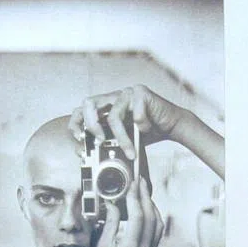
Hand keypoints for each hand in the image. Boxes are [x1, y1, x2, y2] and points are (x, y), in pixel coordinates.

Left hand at [68, 85, 186, 159]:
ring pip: (114, 115)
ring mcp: (127, 93)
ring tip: (130, 151)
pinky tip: (148, 129)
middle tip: (100, 142)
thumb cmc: (146, 133)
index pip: (82, 109)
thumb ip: (104, 142)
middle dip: (91, 125)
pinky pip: (135, 113)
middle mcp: (114, 97)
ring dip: (122, 138)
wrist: (171, 125)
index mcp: (106, 105)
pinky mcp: (142, 93)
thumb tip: (82, 153)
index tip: (80, 139)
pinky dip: (141, 127)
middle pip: (89, 103)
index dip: (76, 123)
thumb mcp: (121, 140)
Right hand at [78, 178, 163, 246]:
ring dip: (151, 207)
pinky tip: (146, 211)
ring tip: (143, 193)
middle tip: (139, 182)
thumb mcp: (101, 245)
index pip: (137, 216)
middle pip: (151, 218)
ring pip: (157, 225)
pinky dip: (153, 218)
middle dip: (145, 197)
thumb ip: (110, 223)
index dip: (135, 197)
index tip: (132, 183)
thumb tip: (114, 204)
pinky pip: (156, 233)